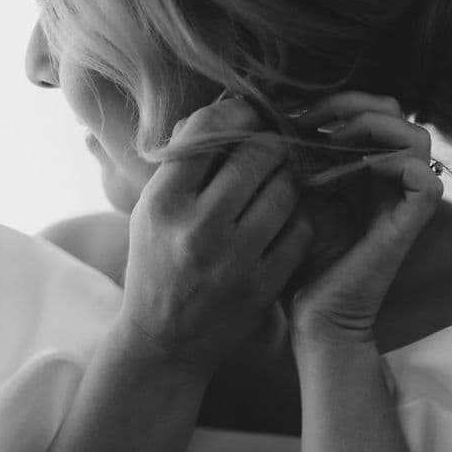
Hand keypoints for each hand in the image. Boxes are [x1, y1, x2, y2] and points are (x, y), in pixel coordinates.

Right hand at [119, 97, 313, 373]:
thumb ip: (181, 165)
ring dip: (290, 176)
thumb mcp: (151, 211)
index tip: (249, 110)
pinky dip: (300, 216)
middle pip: (254, 158)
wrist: (165, 340)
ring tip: (284, 175)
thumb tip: (218, 112)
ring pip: (284, 192)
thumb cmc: (158, 264)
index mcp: (164, 202)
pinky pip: (299, 232)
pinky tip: (291, 214)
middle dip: (271, 142)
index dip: (236, 112)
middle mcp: (199, 229)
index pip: (207, 133)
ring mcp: (235, 260)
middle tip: (277, 140)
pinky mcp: (263, 286)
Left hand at [286, 93, 444, 345]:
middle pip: (398, 112)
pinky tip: (350, 171)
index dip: (338, 100)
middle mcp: (390, 181)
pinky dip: (391, 164)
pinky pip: (423, 178)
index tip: (294, 115)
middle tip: (313, 123)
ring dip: (372, 128)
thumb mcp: (293, 193)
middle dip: (354, 105)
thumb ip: (296, 153)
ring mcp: (403, 202)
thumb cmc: (299, 260)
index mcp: (366, 170)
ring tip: (332, 144)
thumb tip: (274, 106)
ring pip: (416, 136)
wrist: (314, 313)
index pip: (373, 108)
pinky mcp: (408, 225)